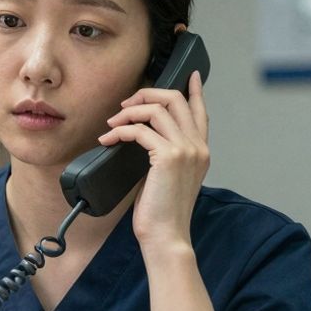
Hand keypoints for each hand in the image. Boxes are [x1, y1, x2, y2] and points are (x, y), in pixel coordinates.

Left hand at [97, 70, 208, 247]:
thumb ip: (165, 155)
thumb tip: (142, 137)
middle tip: (125, 105)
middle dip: (146, 95)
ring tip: (113, 124)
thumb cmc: (163, 213)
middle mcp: (198, 146)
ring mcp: (186, 149)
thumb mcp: (168, 178)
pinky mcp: (169, 156)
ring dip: (129, 112)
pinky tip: (109, 139)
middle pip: (175, 100)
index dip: (194, 90)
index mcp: (201, 151)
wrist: (167, 236)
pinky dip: (120, 131)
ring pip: (157, 109)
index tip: (190, 75)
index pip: (201, 111)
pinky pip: (140, 130)